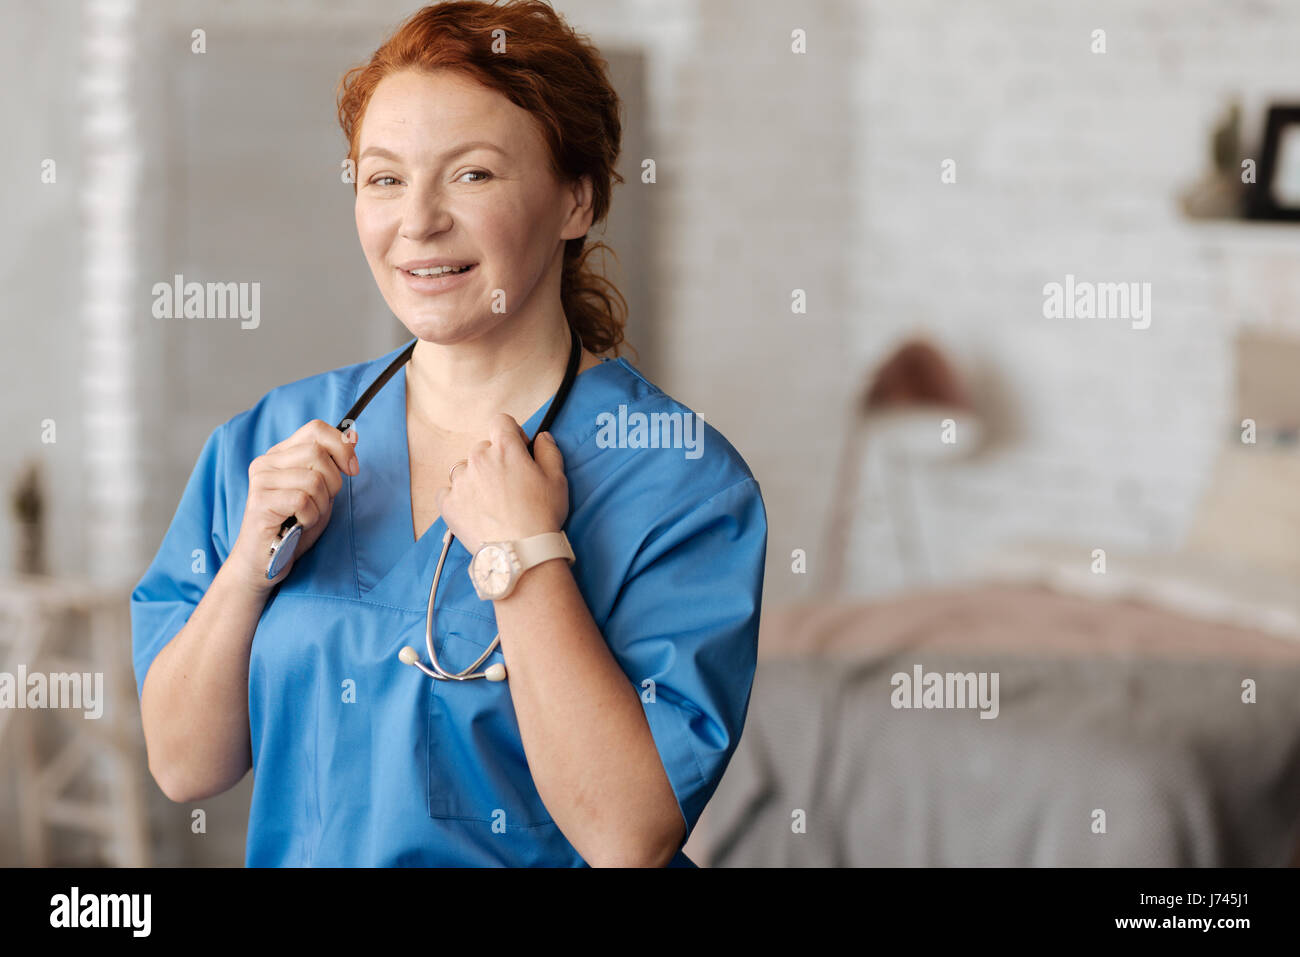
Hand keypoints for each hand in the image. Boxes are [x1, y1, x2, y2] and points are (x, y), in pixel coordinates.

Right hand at [228, 420, 358, 591]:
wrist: (264, 563)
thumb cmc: (294, 527)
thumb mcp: (320, 491)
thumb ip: (332, 465)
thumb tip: (353, 436)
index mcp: (280, 454)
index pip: (316, 429)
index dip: (341, 445)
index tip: (353, 469)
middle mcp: (266, 462)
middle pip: (318, 453)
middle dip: (333, 483)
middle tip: (321, 504)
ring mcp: (260, 481)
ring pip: (314, 479)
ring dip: (321, 505)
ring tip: (307, 517)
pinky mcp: (260, 502)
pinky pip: (303, 501)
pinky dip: (310, 517)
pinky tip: (298, 525)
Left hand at [433, 414, 567, 555]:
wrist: (519, 552)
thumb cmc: (541, 516)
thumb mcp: (557, 479)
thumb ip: (549, 451)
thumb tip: (542, 437)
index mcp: (505, 448)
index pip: (501, 421)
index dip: (512, 435)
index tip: (519, 453)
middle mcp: (478, 459)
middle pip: (482, 448)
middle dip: (494, 460)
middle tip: (508, 485)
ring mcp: (460, 481)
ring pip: (464, 469)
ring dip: (475, 478)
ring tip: (491, 502)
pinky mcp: (448, 504)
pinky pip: (447, 491)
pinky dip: (458, 497)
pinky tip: (474, 510)